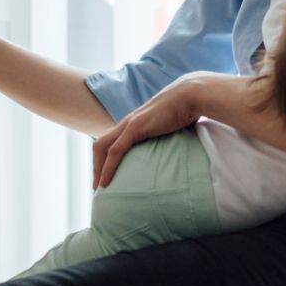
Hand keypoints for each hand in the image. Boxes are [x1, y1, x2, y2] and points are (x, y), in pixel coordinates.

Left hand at [91, 73, 205, 189]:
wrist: (190, 96)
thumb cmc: (186, 112)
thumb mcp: (171, 128)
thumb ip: (165, 139)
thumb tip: (174, 155)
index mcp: (134, 124)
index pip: (110, 142)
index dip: (104, 160)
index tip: (106, 178)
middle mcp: (127, 123)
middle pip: (100, 145)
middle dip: (96, 166)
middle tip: (98, 188)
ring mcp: (129, 124)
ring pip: (102, 147)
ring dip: (97, 168)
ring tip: (99, 189)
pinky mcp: (135, 127)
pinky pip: (115, 150)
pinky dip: (107, 167)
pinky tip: (105, 181)